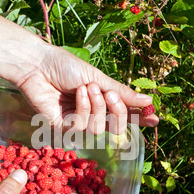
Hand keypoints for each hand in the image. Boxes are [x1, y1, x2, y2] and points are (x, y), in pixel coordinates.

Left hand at [17, 44, 159, 134]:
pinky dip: (82, 109)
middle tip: (110, 95)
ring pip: (99, 129)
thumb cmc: (66, 67)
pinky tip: (77, 94)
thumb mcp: (98, 77)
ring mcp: (77, 123)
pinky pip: (81, 127)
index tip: (154, 119)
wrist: (39, 64)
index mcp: (101, 101)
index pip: (124, 115)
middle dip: (118, 112)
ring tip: (86, 88)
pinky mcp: (62, 128)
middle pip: (116, 128)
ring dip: (96, 106)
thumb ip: (122, 93)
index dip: (139, 119)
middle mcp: (91, 115)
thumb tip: (148, 101)